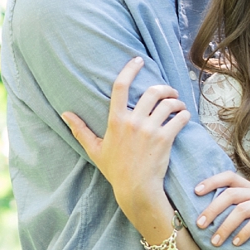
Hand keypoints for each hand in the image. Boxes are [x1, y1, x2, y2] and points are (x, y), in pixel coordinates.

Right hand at [60, 57, 188, 223]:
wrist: (136, 189)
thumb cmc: (115, 170)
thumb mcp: (94, 149)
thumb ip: (80, 130)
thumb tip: (65, 114)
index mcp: (116, 121)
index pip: (120, 86)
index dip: (130, 69)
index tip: (138, 60)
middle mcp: (133, 122)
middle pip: (152, 91)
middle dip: (164, 88)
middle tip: (169, 93)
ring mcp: (150, 130)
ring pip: (169, 104)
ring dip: (177, 102)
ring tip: (178, 106)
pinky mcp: (165, 139)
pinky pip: (180, 118)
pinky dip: (184, 115)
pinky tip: (183, 118)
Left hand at [192, 169, 249, 246]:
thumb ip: (244, 209)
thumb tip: (217, 218)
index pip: (230, 177)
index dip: (212, 181)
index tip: (195, 192)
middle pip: (231, 194)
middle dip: (212, 208)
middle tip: (200, 225)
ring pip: (242, 209)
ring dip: (225, 226)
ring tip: (215, 242)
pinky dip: (245, 232)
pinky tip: (236, 244)